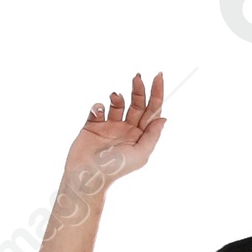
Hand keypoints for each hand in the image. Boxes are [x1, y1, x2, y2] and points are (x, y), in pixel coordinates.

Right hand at [63, 71, 166, 185]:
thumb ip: (152, 135)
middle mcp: (127, 130)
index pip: (152, 112)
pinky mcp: (93, 124)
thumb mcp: (140, 153)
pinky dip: (98, 106)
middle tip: (138, 78)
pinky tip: (98, 112)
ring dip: (117, 97)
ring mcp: (110, 126)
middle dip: (138, 90)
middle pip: (137, 104)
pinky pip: (98, 108)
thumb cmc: (116, 168)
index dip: (156, 94)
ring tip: (114, 97)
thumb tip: (163, 117)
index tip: (158, 76)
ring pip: (117, 103)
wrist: (87, 174)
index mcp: (140, 136)